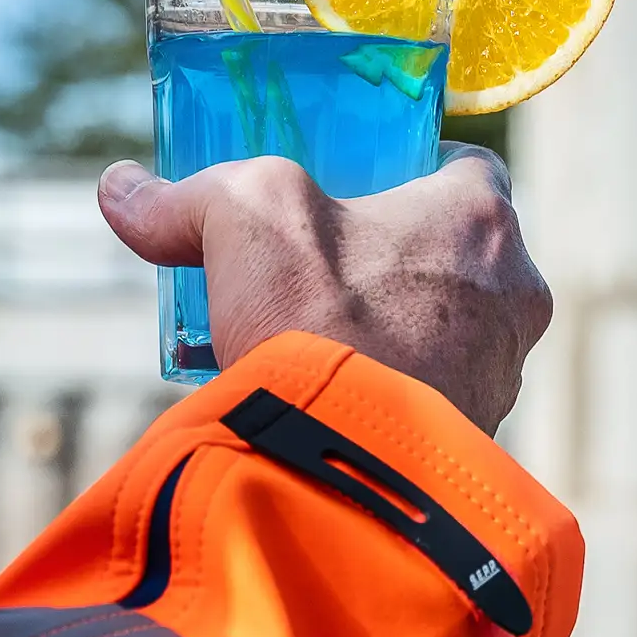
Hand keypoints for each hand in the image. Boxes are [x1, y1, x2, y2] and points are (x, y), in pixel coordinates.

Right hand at [98, 145, 552, 430]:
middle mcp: (516, 292)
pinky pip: (435, 396)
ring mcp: (504, 373)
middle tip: (319, 268)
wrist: (344, 470)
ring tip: (312, 342)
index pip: (469, 166)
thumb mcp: (241, 223)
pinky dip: (389, 391)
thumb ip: (187, 198)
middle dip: (390, 257)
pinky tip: (326, 399)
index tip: (356, 188)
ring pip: (448, 330)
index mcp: (482, 218)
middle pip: (455, 253)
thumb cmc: (317, 320)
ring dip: (391, 329)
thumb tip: (121, 188)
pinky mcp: (480, 439)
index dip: (409, 169)